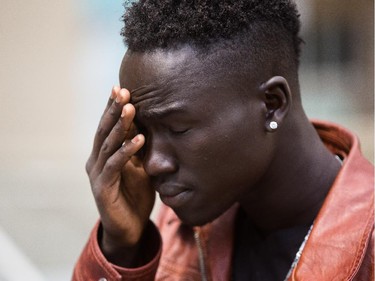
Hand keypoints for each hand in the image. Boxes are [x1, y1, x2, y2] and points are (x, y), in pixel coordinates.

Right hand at [86, 87, 154, 259]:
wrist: (129, 228)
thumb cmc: (135, 195)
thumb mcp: (140, 167)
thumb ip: (139, 149)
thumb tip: (148, 125)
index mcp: (104, 154)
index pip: (108, 127)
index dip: (112, 108)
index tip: (121, 87)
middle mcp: (96, 161)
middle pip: (104, 131)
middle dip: (113, 110)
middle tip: (122, 91)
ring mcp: (97, 174)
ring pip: (108, 145)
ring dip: (120, 126)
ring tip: (130, 108)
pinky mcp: (103, 188)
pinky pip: (115, 166)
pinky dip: (127, 151)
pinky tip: (140, 139)